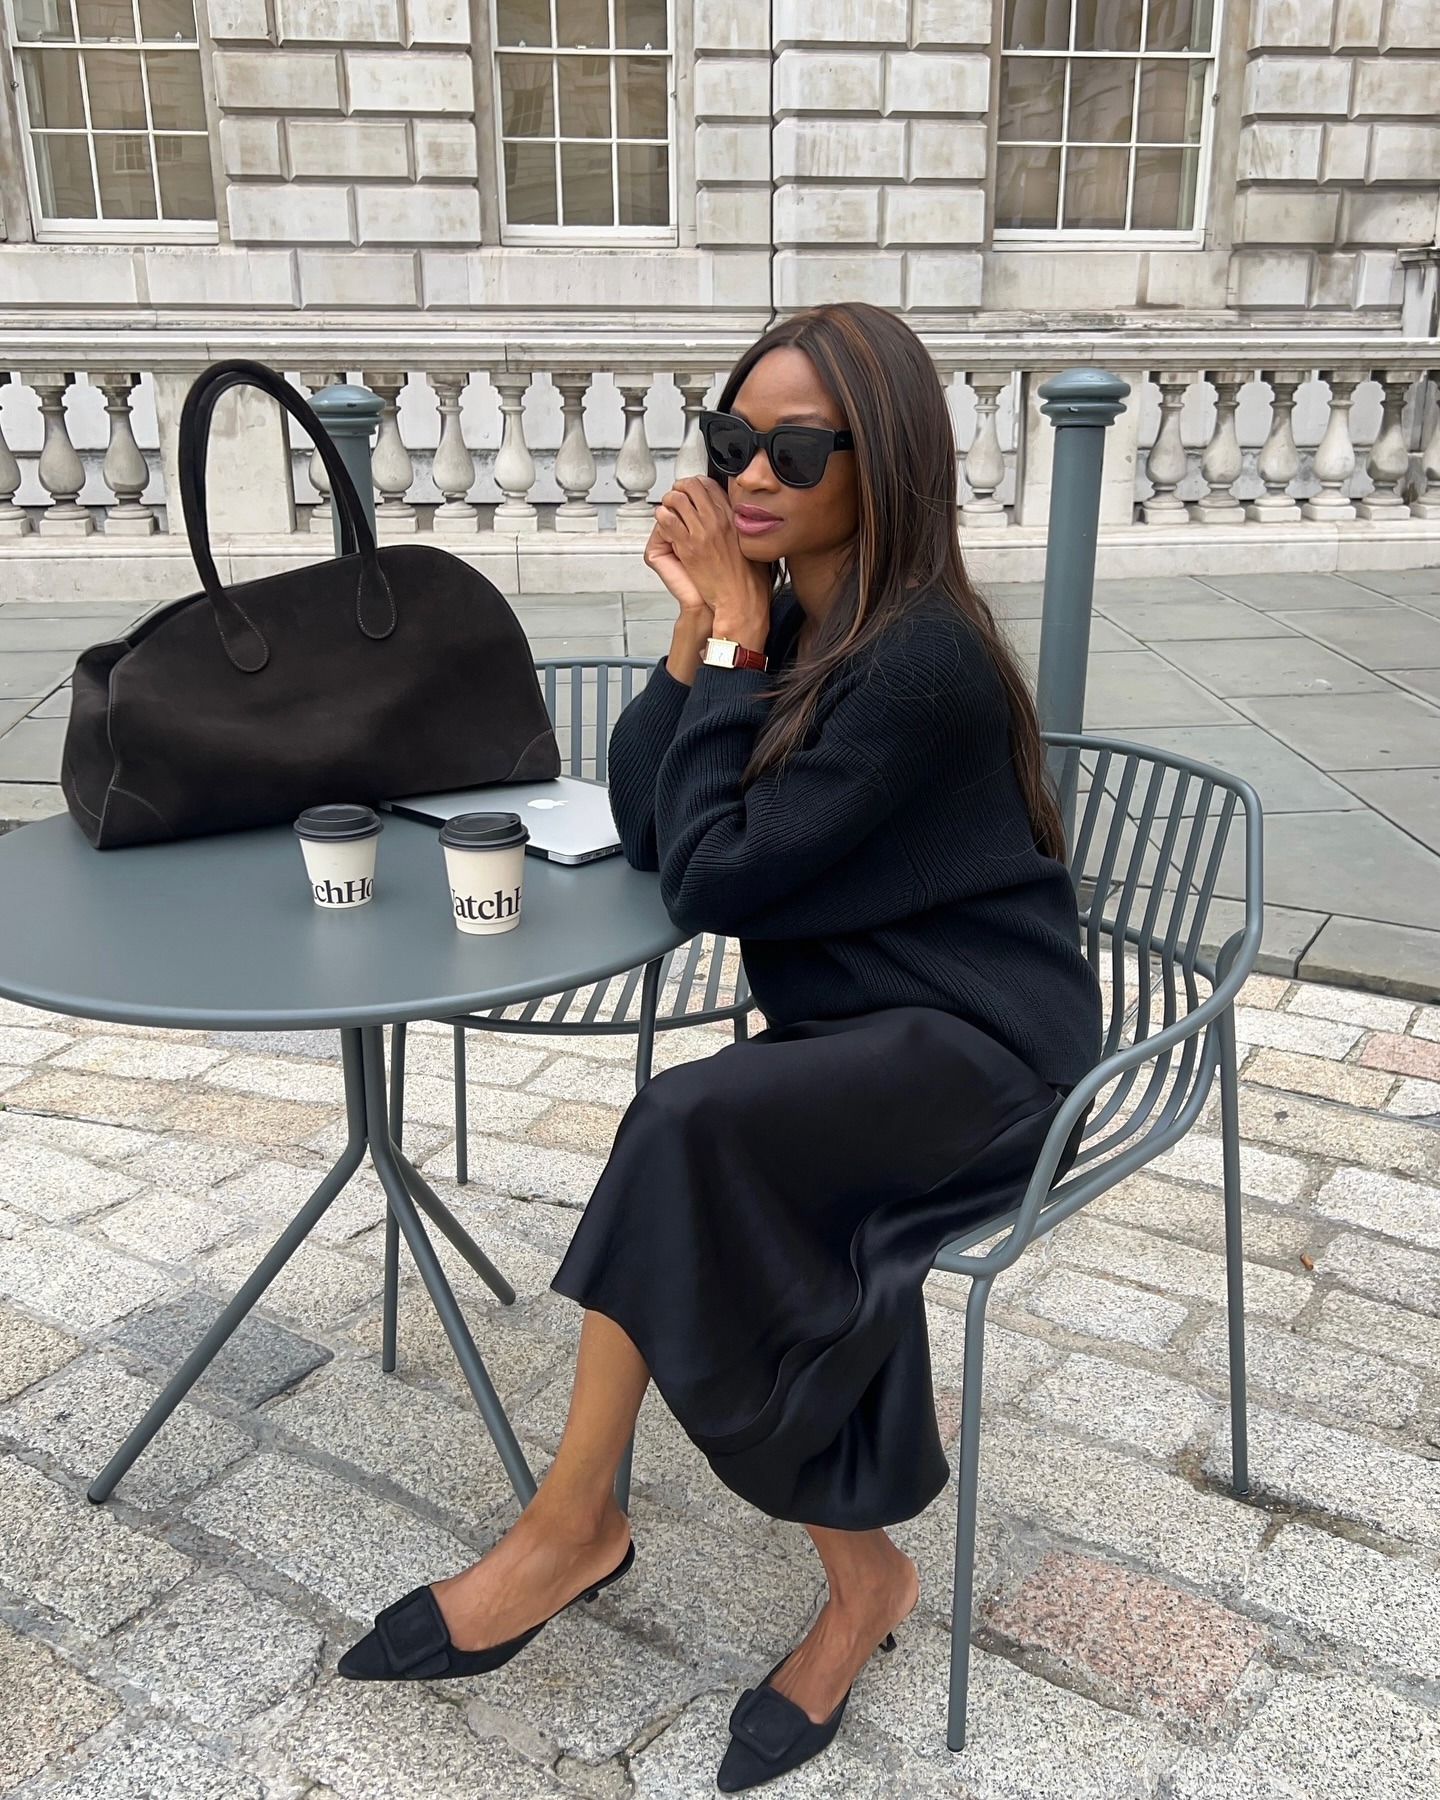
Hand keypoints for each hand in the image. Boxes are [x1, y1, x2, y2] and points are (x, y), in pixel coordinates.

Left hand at [651, 477, 771, 651]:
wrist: (740, 600)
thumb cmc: (747, 579)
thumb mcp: (751, 543)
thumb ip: (740, 526)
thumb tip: (736, 519)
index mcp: (733, 517)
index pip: (711, 486)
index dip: (697, 485)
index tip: (692, 490)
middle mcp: (718, 520)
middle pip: (693, 486)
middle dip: (680, 488)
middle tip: (676, 497)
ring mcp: (702, 532)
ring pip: (676, 500)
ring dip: (668, 502)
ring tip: (667, 509)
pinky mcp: (688, 547)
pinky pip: (667, 521)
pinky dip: (661, 518)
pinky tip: (663, 522)